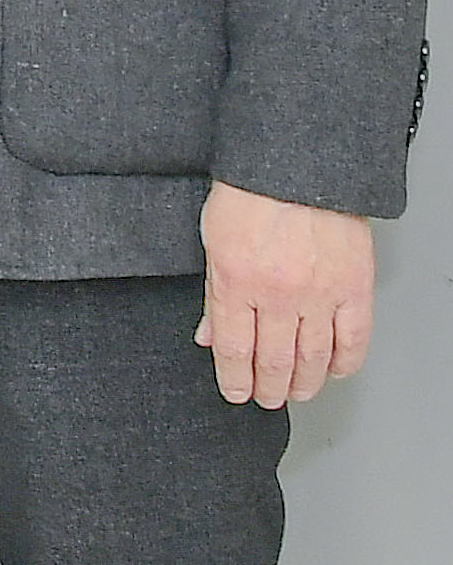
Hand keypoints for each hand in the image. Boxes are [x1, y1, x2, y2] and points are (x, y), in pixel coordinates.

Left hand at [198, 182, 375, 405]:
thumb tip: (209, 336)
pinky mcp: (354, 287)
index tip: (235, 393)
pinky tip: (336, 372)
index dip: (234, 379)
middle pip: (274, 360)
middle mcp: (278, 294)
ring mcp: (320, 293)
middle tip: (266, 399)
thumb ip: (213, 294)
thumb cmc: (250, 194)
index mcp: (236, 281)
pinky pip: (354, 338)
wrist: (297, 165)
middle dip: (268, 388)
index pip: (233, 349)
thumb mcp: (212, 241)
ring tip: (298, 393)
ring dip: (305, 383)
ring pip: (314, 357)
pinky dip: (345, 362)